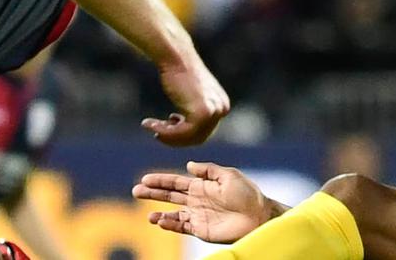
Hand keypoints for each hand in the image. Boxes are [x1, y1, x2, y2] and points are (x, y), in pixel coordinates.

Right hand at [132, 161, 275, 242]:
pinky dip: (170, 225)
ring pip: (173, 214)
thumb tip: (188, 166)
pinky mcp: (201, 229)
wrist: (258, 216)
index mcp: (202, 185)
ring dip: (159, 214)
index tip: (145, 179)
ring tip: (148, 215)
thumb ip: (208, 171)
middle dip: (153, 193)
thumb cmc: (247, 194)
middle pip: (170, 196)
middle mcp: (197, 200)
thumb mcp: (228, 175)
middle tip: (136, 191)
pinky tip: (160, 222)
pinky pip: (182, 227)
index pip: (176, 181)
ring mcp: (198, 215)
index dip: (160, 180)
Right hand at [142, 57, 229, 146]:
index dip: (184, 133)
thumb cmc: (178, 71)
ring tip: (151, 127)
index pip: (204, 130)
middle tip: (156, 132)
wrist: (176, 56)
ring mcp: (214, 112)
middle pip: (198, 137)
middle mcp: (222, 108)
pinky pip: (182, 133)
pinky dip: (166, 133)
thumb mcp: (190, 92)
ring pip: (189, 138)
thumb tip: (181, 125)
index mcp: (221, 104)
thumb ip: (193, 108)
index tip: (167, 124)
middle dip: (176, 137)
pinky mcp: (202, 114)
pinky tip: (151, 125)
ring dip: (168, 136)